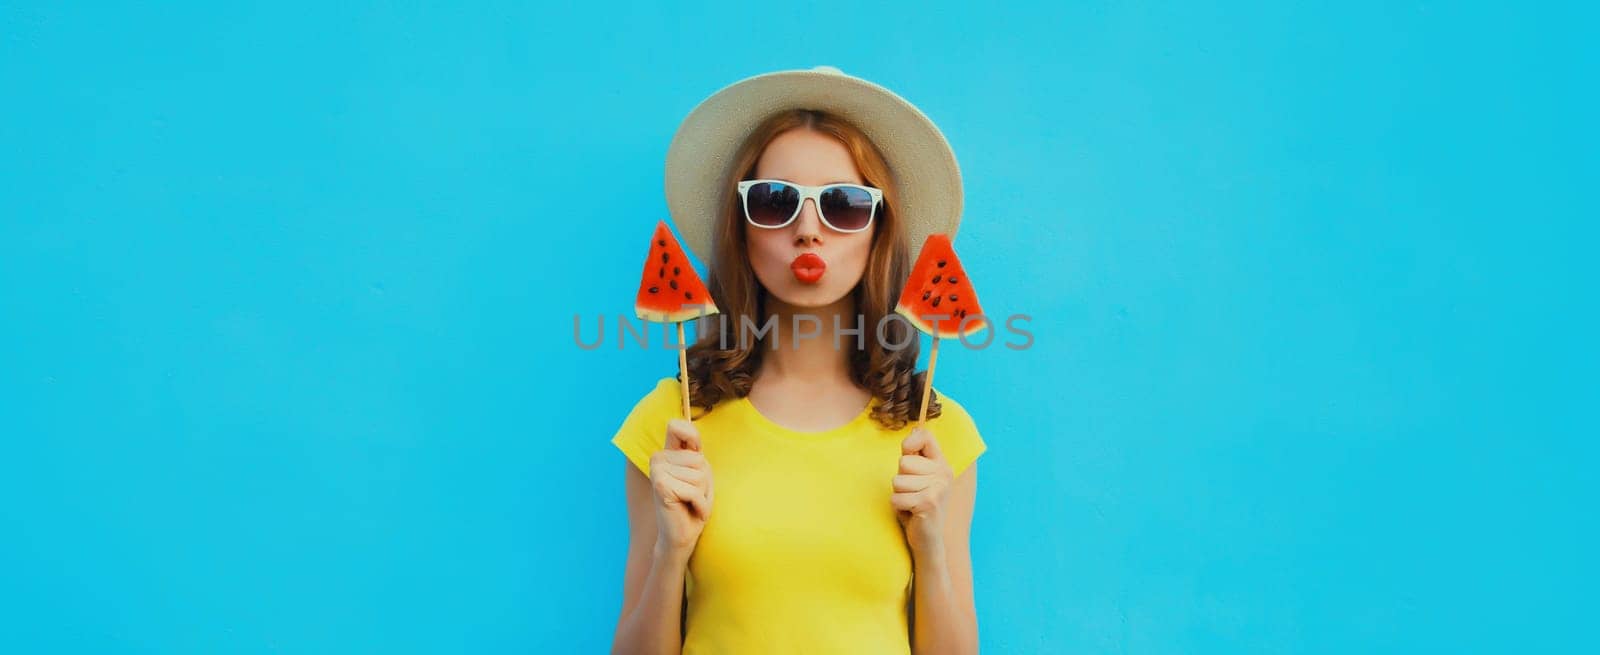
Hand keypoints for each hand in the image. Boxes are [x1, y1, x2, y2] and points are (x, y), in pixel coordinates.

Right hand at [649, 418, 714, 554]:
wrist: (682, 535)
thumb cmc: (693, 504)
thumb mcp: (700, 474)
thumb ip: (695, 453)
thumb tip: (687, 436)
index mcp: (667, 452)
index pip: (677, 425)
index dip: (691, 436)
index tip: (695, 452)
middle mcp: (658, 458)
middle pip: (699, 459)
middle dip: (704, 482)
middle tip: (693, 496)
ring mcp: (657, 470)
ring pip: (698, 476)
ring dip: (702, 495)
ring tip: (691, 503)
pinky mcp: (660, 486)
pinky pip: (694, 491)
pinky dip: (700, 504)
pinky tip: (691, 511)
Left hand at [893, 427, 953, 553]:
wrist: (928, 539)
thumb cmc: (917, 506)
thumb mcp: (917, 478)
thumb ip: (916, 457)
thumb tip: (914, 430)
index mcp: (942, 464)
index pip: (925, 436)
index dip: (910, 442)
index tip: (908, 452)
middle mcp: (943, 473)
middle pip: (904, 462)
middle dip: (901, 480)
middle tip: (912, 493)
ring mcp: (938, 488)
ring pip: (897, 481)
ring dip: (899, 495)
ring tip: (911, 503)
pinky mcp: (928, 502)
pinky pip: (896, 497)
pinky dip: (898, 507)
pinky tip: (911, 513)